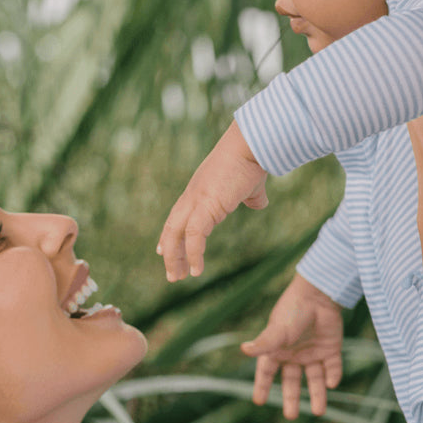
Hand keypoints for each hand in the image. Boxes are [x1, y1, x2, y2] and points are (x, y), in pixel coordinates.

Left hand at [158, 121, 267, 279]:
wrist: (251, 145)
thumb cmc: (252, 160)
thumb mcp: (250, 184)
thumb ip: (252, 197)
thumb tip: (260, 204)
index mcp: (199, 191)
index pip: (177, 216)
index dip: (170, 235)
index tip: (163, 251)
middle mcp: (192, 196)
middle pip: (172, 228)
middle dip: (170, 252)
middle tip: (172, 274)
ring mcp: (196, 201)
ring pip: (176, 234)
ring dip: (175, 258)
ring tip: (178, 278)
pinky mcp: (205, 206)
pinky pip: (193, 236)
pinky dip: (193, 254)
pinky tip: (197, 270)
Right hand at [242, 273, 342, 415]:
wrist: (319, 295)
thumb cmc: (293, 311)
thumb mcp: (277, 330)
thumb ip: (264, 343)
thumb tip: (244, 350)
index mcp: (277, 350)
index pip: (267, 372)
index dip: (262, 386)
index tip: (258, 401)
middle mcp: (294, 354)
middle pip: (291, 381)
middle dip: (292, 398)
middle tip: (291, 416)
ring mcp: (312, 352)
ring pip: (314, 379)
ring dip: (317, 394)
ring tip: (319, 412)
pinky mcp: (330, 348)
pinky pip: (332, 366)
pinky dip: (333, 375)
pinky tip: (332, 383)